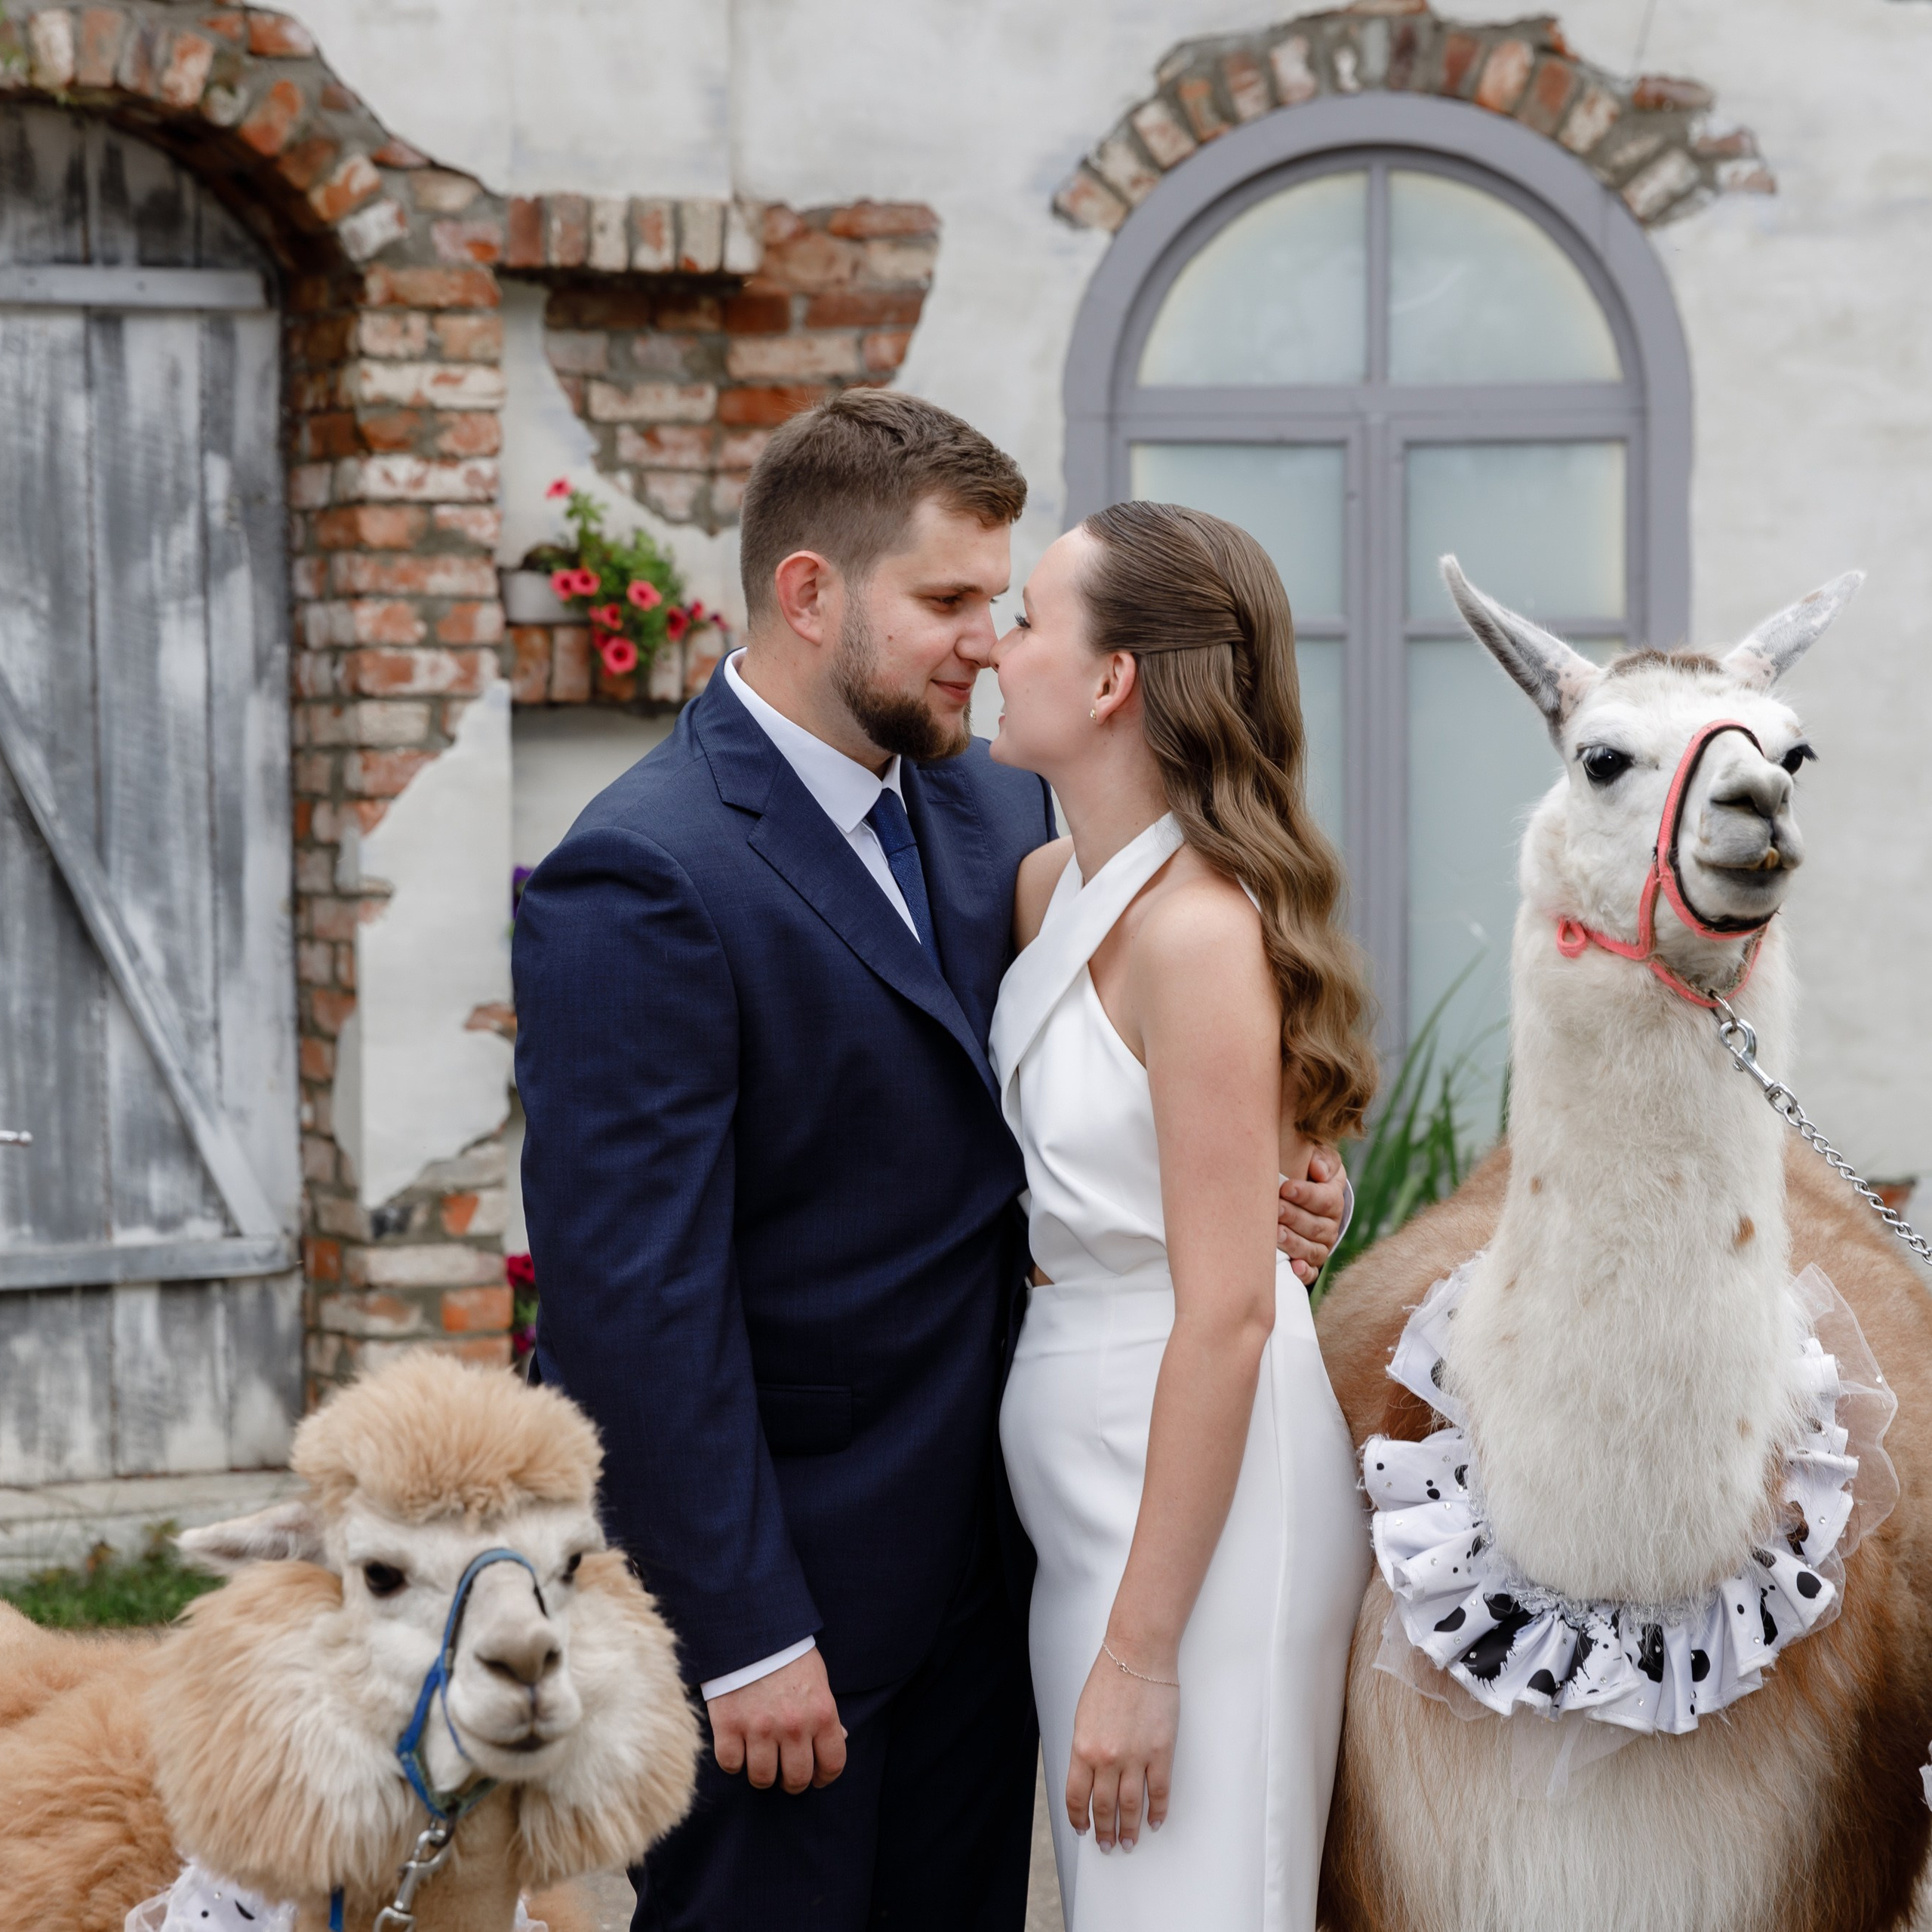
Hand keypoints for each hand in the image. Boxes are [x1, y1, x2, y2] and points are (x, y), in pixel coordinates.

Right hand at [706, 1648, 846, 1793]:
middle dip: (793, 1781)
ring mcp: (759, 1728)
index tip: (816, 1777)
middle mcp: (793, 1726)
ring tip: (762, 1760)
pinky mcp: (728, 1726)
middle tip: (786, 1772)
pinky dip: (734, 1761)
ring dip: (763, 1774)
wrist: (750, 1629)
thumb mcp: (818, 1679)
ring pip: (762, 1778)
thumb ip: (825, 1713)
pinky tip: (739, 1746)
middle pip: (796, 1779)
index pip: (832, 1764)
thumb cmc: (788, 1654)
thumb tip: (839, 1740)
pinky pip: (731, 1765)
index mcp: (822, 1713)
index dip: (825, 1777)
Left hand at [1066, 1640, 1177, 1853]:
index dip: (1079, 1817)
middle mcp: (1107, 1757)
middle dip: (1104, 1830)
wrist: (1137, 1654)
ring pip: (1131, 1806)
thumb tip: (1089, 1776)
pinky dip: (1158, 1811)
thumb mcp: (1083, 1715)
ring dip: (1129, 1829)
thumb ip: (1085, 1748)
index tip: (1083, 1829)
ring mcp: (1136, 1756)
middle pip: (1104, 1806)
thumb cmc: (1109, 1678)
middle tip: (1107, 1845)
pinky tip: (1155, 1822)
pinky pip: (1159, 1791)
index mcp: (1083, 1747)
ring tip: (1128, 1843)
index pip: (1076, 1796)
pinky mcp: (1161, 1751)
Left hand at [1278, 1145, 1345, 1285]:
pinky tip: (1293, 1267)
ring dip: (1294, 1243)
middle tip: (1276, 1209)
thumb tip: (1319, 1171)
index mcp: (1333, 1198)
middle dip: (1294, 1218)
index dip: (1306, 1194)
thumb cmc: (1306, 1173)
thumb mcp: (1318, 1160)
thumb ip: (1322, 1159)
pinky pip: (1311, 1272)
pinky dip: (1303, 1271)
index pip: (1326, 1199)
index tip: (1286, 1188)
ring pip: (1311, 1249)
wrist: (1302, 1195)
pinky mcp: (1310, 1263)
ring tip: (1275, 1235)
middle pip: (1316, 1226)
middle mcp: (1330, 1225)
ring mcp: (1320, 1246)